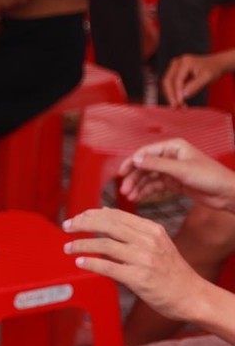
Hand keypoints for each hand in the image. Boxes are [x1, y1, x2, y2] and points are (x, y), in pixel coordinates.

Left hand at [64, 208, 207, 322]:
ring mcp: (144, 260)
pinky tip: (80, 262)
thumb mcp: (157, 242)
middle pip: (107, 226)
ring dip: (81, 245)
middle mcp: (148, 241)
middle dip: (82, 224)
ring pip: (104, 245)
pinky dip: (91, 263)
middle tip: (66, 227)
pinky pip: (108, 267)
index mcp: (152, 230)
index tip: (76, 218)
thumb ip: (132, 228)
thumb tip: (104, 211)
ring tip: (68, 247)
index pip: (115, 215)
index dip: (91, 214)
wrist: (192, 296)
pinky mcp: (140, 279)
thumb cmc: (172, 271)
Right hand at [117, 137, 234, 211]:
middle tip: (124, 189)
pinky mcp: (173, 182)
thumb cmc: (210, 177)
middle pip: (144, 166)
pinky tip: (139, 197)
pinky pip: (155, 186)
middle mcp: (170, 157)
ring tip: (130, 196)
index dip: (132, 162)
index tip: (121, 173)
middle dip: (133, 178)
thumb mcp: (181, 170)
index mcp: (173, 147)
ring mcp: (171, 170)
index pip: (145, 152)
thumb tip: (135, 159)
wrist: (227, 194)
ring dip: (137, 186)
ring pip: (148, 177)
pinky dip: (146, 191)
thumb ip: (157, 164)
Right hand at [162, 53, 223, 106]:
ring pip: (167, 84)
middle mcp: (176, 63)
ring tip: (179, 106)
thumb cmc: (213, 70)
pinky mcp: (174, 72)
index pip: (177, 79)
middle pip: (168, 81)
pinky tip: (180, 101)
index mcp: (185, 61)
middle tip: (175, 106)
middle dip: (171, 95)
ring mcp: (174, 67)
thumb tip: (183, 96)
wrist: (215, 64)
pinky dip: (174, 93)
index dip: (177, 92)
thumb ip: (195, 86)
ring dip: (171, 95)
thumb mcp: (207, 78)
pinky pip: (170, 84)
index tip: (180, 103)